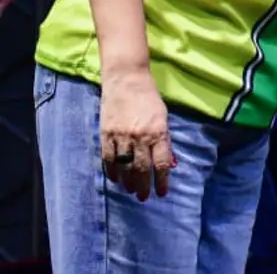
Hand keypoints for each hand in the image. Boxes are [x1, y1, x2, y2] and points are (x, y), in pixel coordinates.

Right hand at [100, 71, 175, 200]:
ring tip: (132, 190)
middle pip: (141, 169)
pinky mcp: (106, 134)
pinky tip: (116, 179)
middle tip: (144, 197)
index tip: (162, 192)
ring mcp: (121, 136)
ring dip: (128, 181)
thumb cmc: (149, 97)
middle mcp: (139, 137)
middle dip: (144, 186)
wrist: (126, 79)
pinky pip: (108, 158)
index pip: (160, 163)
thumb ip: (165, 140)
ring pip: (124, 167)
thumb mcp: (163, 116)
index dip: (161, 181)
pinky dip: (112, 171)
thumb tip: (170, 162)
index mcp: (157, 132)